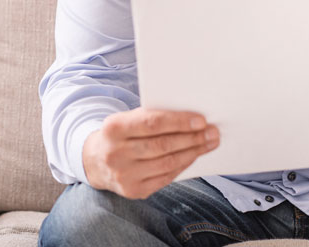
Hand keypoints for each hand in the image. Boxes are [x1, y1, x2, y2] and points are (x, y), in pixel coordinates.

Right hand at [82, 108, 219, 198]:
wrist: (96, 161)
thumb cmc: (121, 134)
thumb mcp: (127, 119)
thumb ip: (151, 118)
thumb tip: (190, 120)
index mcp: (113, 128)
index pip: (152, 123)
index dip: (179, 122)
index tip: (201, 120)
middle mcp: (116, 153)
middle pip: (162, 145)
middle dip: (192, 138)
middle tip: (212, 132)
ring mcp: (124, 175)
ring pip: (167, 162)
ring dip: (193, 152)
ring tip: (208, 143)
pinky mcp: (133, 191)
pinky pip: (165, 177)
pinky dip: (182, 165)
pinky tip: (193, 156)